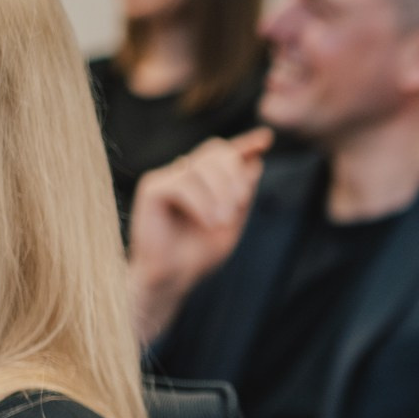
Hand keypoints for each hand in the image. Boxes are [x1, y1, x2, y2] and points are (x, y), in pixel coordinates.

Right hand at [128, 127, 273, 340]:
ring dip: (219, 194)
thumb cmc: (198, 254)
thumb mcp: (231, 223)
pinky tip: (208, 223)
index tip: (267, 139)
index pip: (225, 153)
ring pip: (201, 167)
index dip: (246, 144)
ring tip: (222, 223)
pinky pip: (183, 183)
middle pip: (217, 152)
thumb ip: (242, 194)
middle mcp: (184, 173)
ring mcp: (166, 177)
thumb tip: (256, 163)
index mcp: (205, 180)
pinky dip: (201, 203)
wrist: (172, 278)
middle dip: (234, 176)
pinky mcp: (151, 188)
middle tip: (240, 205)